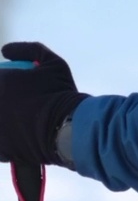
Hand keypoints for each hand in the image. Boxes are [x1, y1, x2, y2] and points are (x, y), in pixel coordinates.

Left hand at [0, 42, 87, 168]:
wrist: (69, 128)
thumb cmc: (60, 93)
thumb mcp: (53, 63)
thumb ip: (29, 50)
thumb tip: (5, 50)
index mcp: (1, 82)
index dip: (3, 80)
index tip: (12, 84)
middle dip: (4, 100)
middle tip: (18, 103)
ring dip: (5, 119)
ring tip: (20, 120)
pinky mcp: (2, 150)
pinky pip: (0, 145)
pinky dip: (6, 141)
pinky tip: (17, 137)